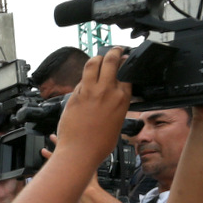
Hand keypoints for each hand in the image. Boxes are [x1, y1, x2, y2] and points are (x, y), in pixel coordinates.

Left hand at [54, 48, 132, 162]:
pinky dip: (84, 77)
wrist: (80, 152)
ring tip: (99, 57)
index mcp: (122, 99)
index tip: (125, 61)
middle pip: (111, 60)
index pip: (126, 72)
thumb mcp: (117, 122)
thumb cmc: (98, 144)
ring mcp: (90, 91)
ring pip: (93, 63)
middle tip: (115, 50)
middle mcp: (108, 91)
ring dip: (97, 57)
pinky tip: (86, 78)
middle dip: (114, 52)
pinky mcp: (75, 95)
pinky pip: (81, 79)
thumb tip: (114, 97)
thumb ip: (116, 105)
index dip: (125, 64)